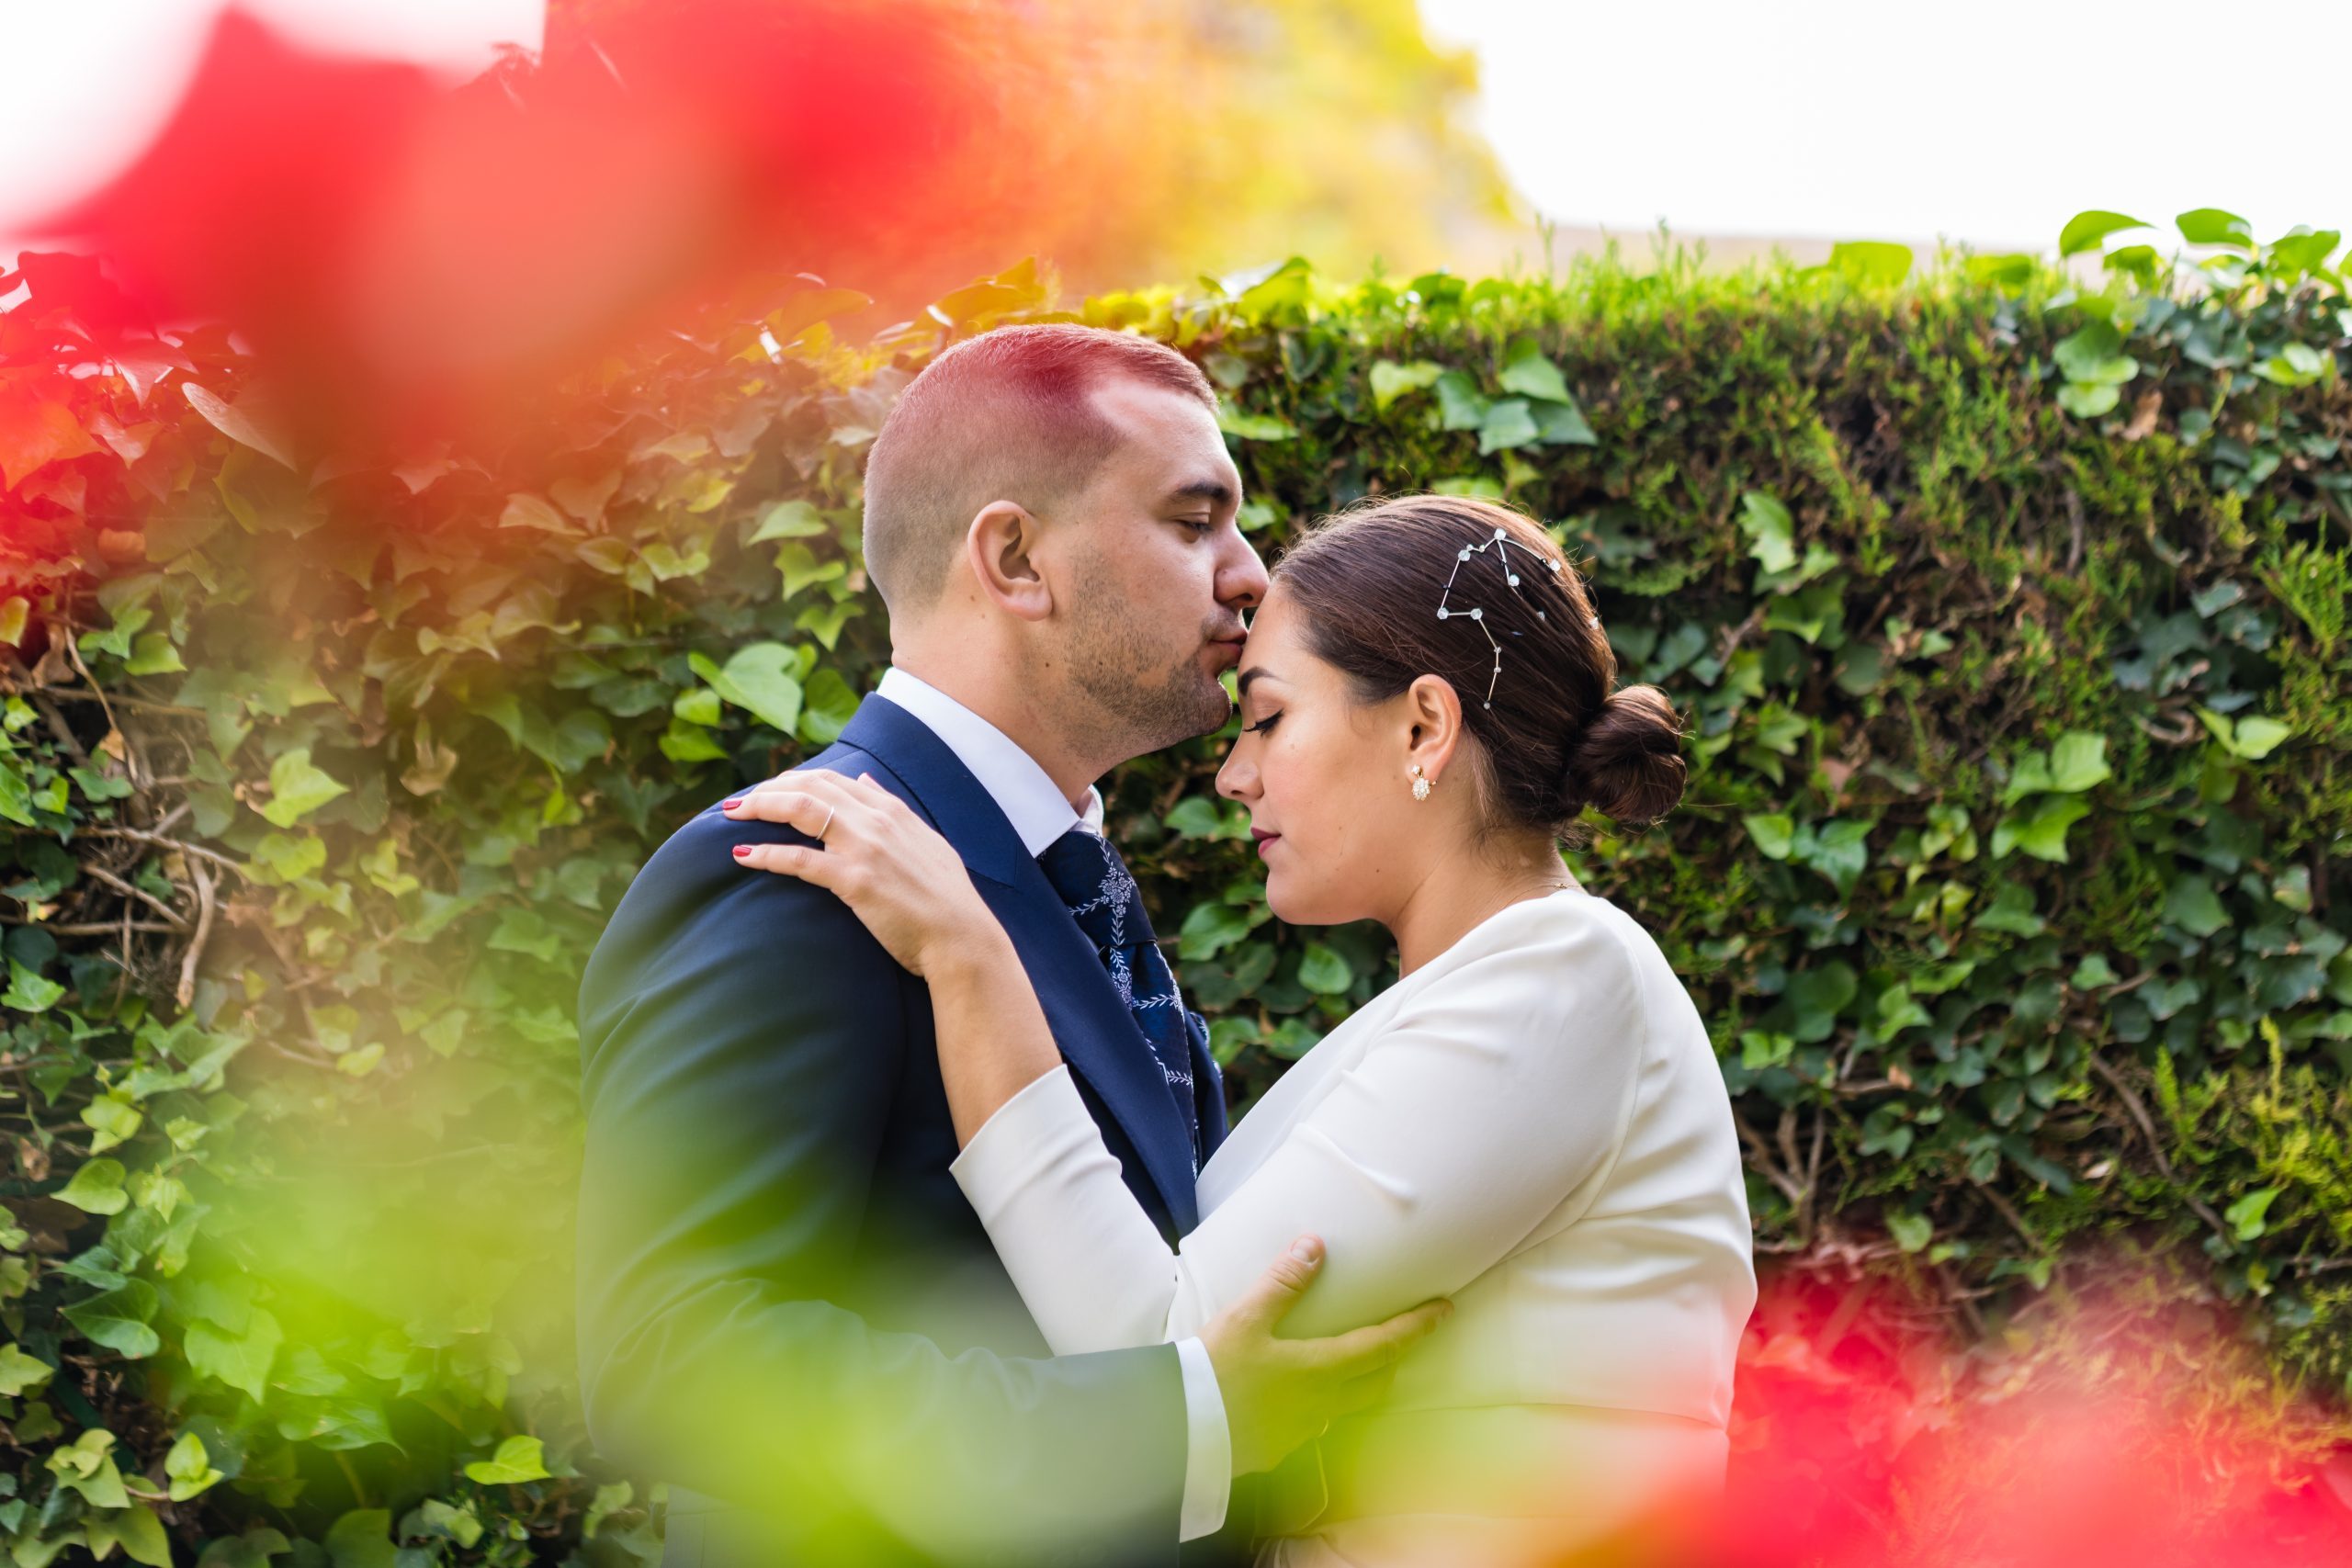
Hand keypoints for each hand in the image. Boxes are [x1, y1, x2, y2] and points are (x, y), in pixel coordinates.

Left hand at [723, 771, 995, 977]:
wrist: (962, 939)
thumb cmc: (947, 899)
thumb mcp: (926, 842)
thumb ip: (892, 810)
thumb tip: (864, 781)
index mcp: (893, 812)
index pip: (835, 780)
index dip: (796, 780)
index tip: (770, 790)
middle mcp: (877, 821)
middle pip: (811, 786)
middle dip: (769, 788)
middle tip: (740, 802)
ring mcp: (866, 848)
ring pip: (801, 810)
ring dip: (760, 807)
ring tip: (731, 815)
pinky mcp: (855, 881)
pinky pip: (800, 859)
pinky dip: (767, 853)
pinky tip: (744, 855)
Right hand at [1201, 1235, 1450, 1477]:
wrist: (1180, 1434)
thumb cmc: (1215, 1374)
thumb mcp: (1246, 1319)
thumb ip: (1282, 1284)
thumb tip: (1315, 1246)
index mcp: (1321, 1370)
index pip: (1383, 1347)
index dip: (1416, 1327)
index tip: (1444, 1312)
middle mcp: (1322, 1406)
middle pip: (1374, 1382)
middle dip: (1393, 1358)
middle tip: (1401, 1337)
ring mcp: (1302, 1432)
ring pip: (1346, 1407)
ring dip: (1358, 1385)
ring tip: (1350, 1365)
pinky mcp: (1279, 1449)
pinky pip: (1313, 1426)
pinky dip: (1319, 1406)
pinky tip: (1298, 1398)